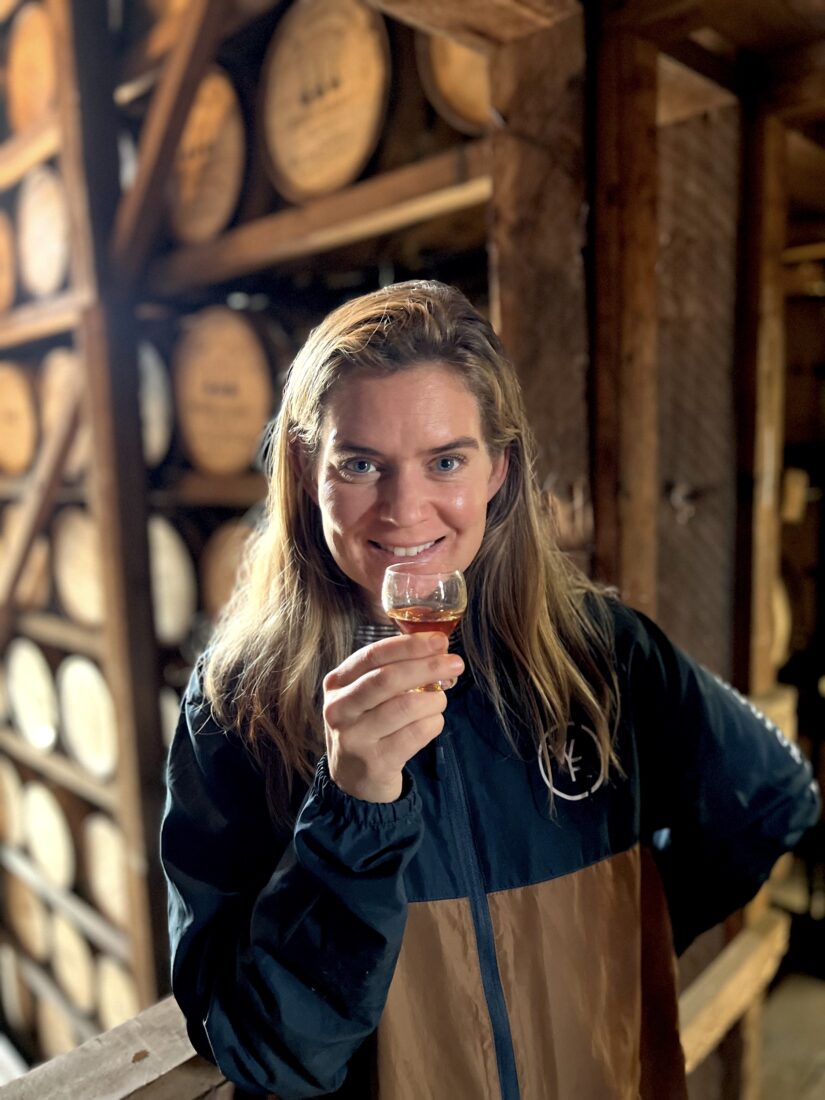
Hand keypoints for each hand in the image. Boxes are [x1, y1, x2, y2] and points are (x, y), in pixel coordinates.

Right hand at [322, 632, 463, 802]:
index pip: (373, 655)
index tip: (439, 640)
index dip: (409, 645)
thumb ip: (393, 671)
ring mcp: (355, 738)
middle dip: (427, 667)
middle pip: (387, 679)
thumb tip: (438, 650)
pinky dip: (433, 723)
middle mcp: (340, 709)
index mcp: (337, 683)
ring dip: (434, 698)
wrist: (352, 779)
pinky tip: (433, 721)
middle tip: (455, 663)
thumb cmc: (367, 725)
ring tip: (441, 698)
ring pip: (405, 707)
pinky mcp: (375, 762)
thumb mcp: (365, 695)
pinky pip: (415, 734)